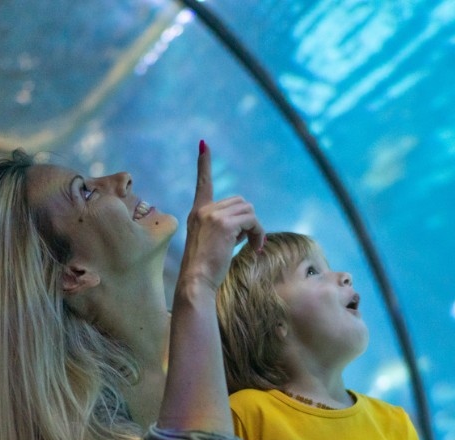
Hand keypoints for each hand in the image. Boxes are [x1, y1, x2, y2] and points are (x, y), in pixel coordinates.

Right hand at [179, 141, 264, 286]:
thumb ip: (224, 227)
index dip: (204, 163)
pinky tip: (254, 248)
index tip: (203, 144)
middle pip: (241, 202)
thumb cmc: (205, 269)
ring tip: (251, 246)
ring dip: (256, 228)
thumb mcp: (213, 242)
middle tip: (250, 241)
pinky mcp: (224, 225)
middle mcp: (203, 209)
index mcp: (198, 212)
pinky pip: (252, 221)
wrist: (196, 281)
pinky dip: (258, 234)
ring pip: (249, 210)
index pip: (203, 182)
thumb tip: (247, 224)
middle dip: (250, 221)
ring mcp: (213, 215)